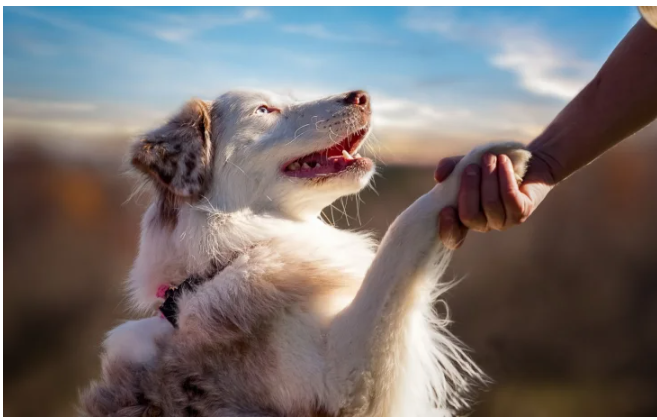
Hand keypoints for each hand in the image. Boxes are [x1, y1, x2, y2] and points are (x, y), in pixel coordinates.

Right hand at [434, 151, 555, 248]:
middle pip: (470, 216)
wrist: (526, 163)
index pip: (453, 237)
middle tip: (472, 167)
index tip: (445, 210)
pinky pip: (509, 197)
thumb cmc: (491, 167)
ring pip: (490, 204)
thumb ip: (450, 168)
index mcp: (466, 217)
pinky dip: (504, 177)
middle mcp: (484, 224)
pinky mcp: (522, 212)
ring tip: (489, 157)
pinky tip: (503, 161)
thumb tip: (439, 176)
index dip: (448, 229)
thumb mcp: (466, 164)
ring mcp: (504, 221)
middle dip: (469, 189)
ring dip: (488, 177)